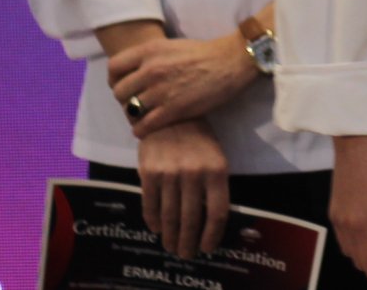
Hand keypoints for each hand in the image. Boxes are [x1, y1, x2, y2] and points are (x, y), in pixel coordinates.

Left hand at [109, 34, 256, 136]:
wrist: (229, 62)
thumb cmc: (202, 53)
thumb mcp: (170, 46)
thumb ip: (150, 57)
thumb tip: (133, 73)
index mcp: (149, 51)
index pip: (114, 68)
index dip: (114, 79)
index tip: (122, 85)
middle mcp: (151, 69)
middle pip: (119, 91)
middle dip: (125, 99)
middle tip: (135, 102)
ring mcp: (161, 90)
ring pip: (130, 109)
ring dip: (135, 115)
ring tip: (142, 116)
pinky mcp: (173, 109)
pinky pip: (144, 126)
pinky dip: (141, 130)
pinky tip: (146, 128)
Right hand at [137, 119, 229, 259]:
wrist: (169, 113)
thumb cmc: (198, 137)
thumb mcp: (215, 156)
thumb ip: (213, 185)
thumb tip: (209, 220)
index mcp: (217, 170)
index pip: (217, 212)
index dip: (212, 235)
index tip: (207, 248)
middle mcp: (194, 174)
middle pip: (192, 219)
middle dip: (189, 242)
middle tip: (186, 254)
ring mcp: (170, 173)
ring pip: (170, 216)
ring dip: (171, 236)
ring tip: (171, 247)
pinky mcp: (149, 172)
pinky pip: (150, 204)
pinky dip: (152, 221)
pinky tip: (156, 229)